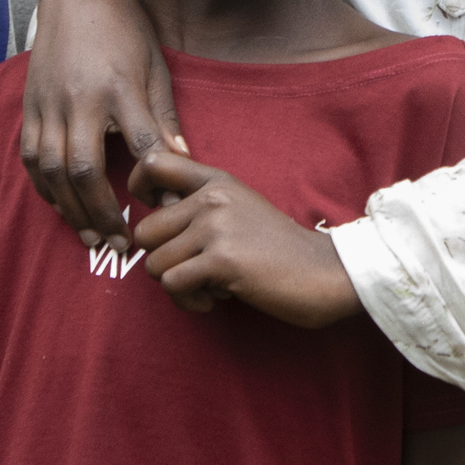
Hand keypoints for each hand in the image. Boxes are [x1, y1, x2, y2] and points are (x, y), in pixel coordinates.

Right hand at [15, 0, 172, 248]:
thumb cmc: (126, 33)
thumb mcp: (155, 68)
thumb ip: (162, 117)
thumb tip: (182, 163)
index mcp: (118, 86)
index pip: (139, 142)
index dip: (153, 182)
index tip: (166, 212)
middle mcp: (79, 98)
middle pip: (82, 169)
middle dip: (100, 212)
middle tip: (120, 243)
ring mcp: (48, 104)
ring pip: (51, 170)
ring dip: (70, 209)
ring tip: (92, 236)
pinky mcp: (29, 107)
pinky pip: (30, 158)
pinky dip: (45, 188)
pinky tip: (62, 207)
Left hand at [125, 151, 359, 326]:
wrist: (327, 272)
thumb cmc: (280, 251)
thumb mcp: (242, 211)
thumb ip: (201, 208)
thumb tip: (152, 224)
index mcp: (218, 181)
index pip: (154, 162)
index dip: (138, 187)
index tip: (154, 214)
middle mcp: (213, 198)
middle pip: (144, 231)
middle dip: (162, 260)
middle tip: (194, 271)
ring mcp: (217, 227)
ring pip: (154, 264)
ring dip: (178, 286)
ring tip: (210, 287)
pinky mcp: (222, 260)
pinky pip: (173, 285)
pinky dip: (189, 302)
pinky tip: (215, 299)